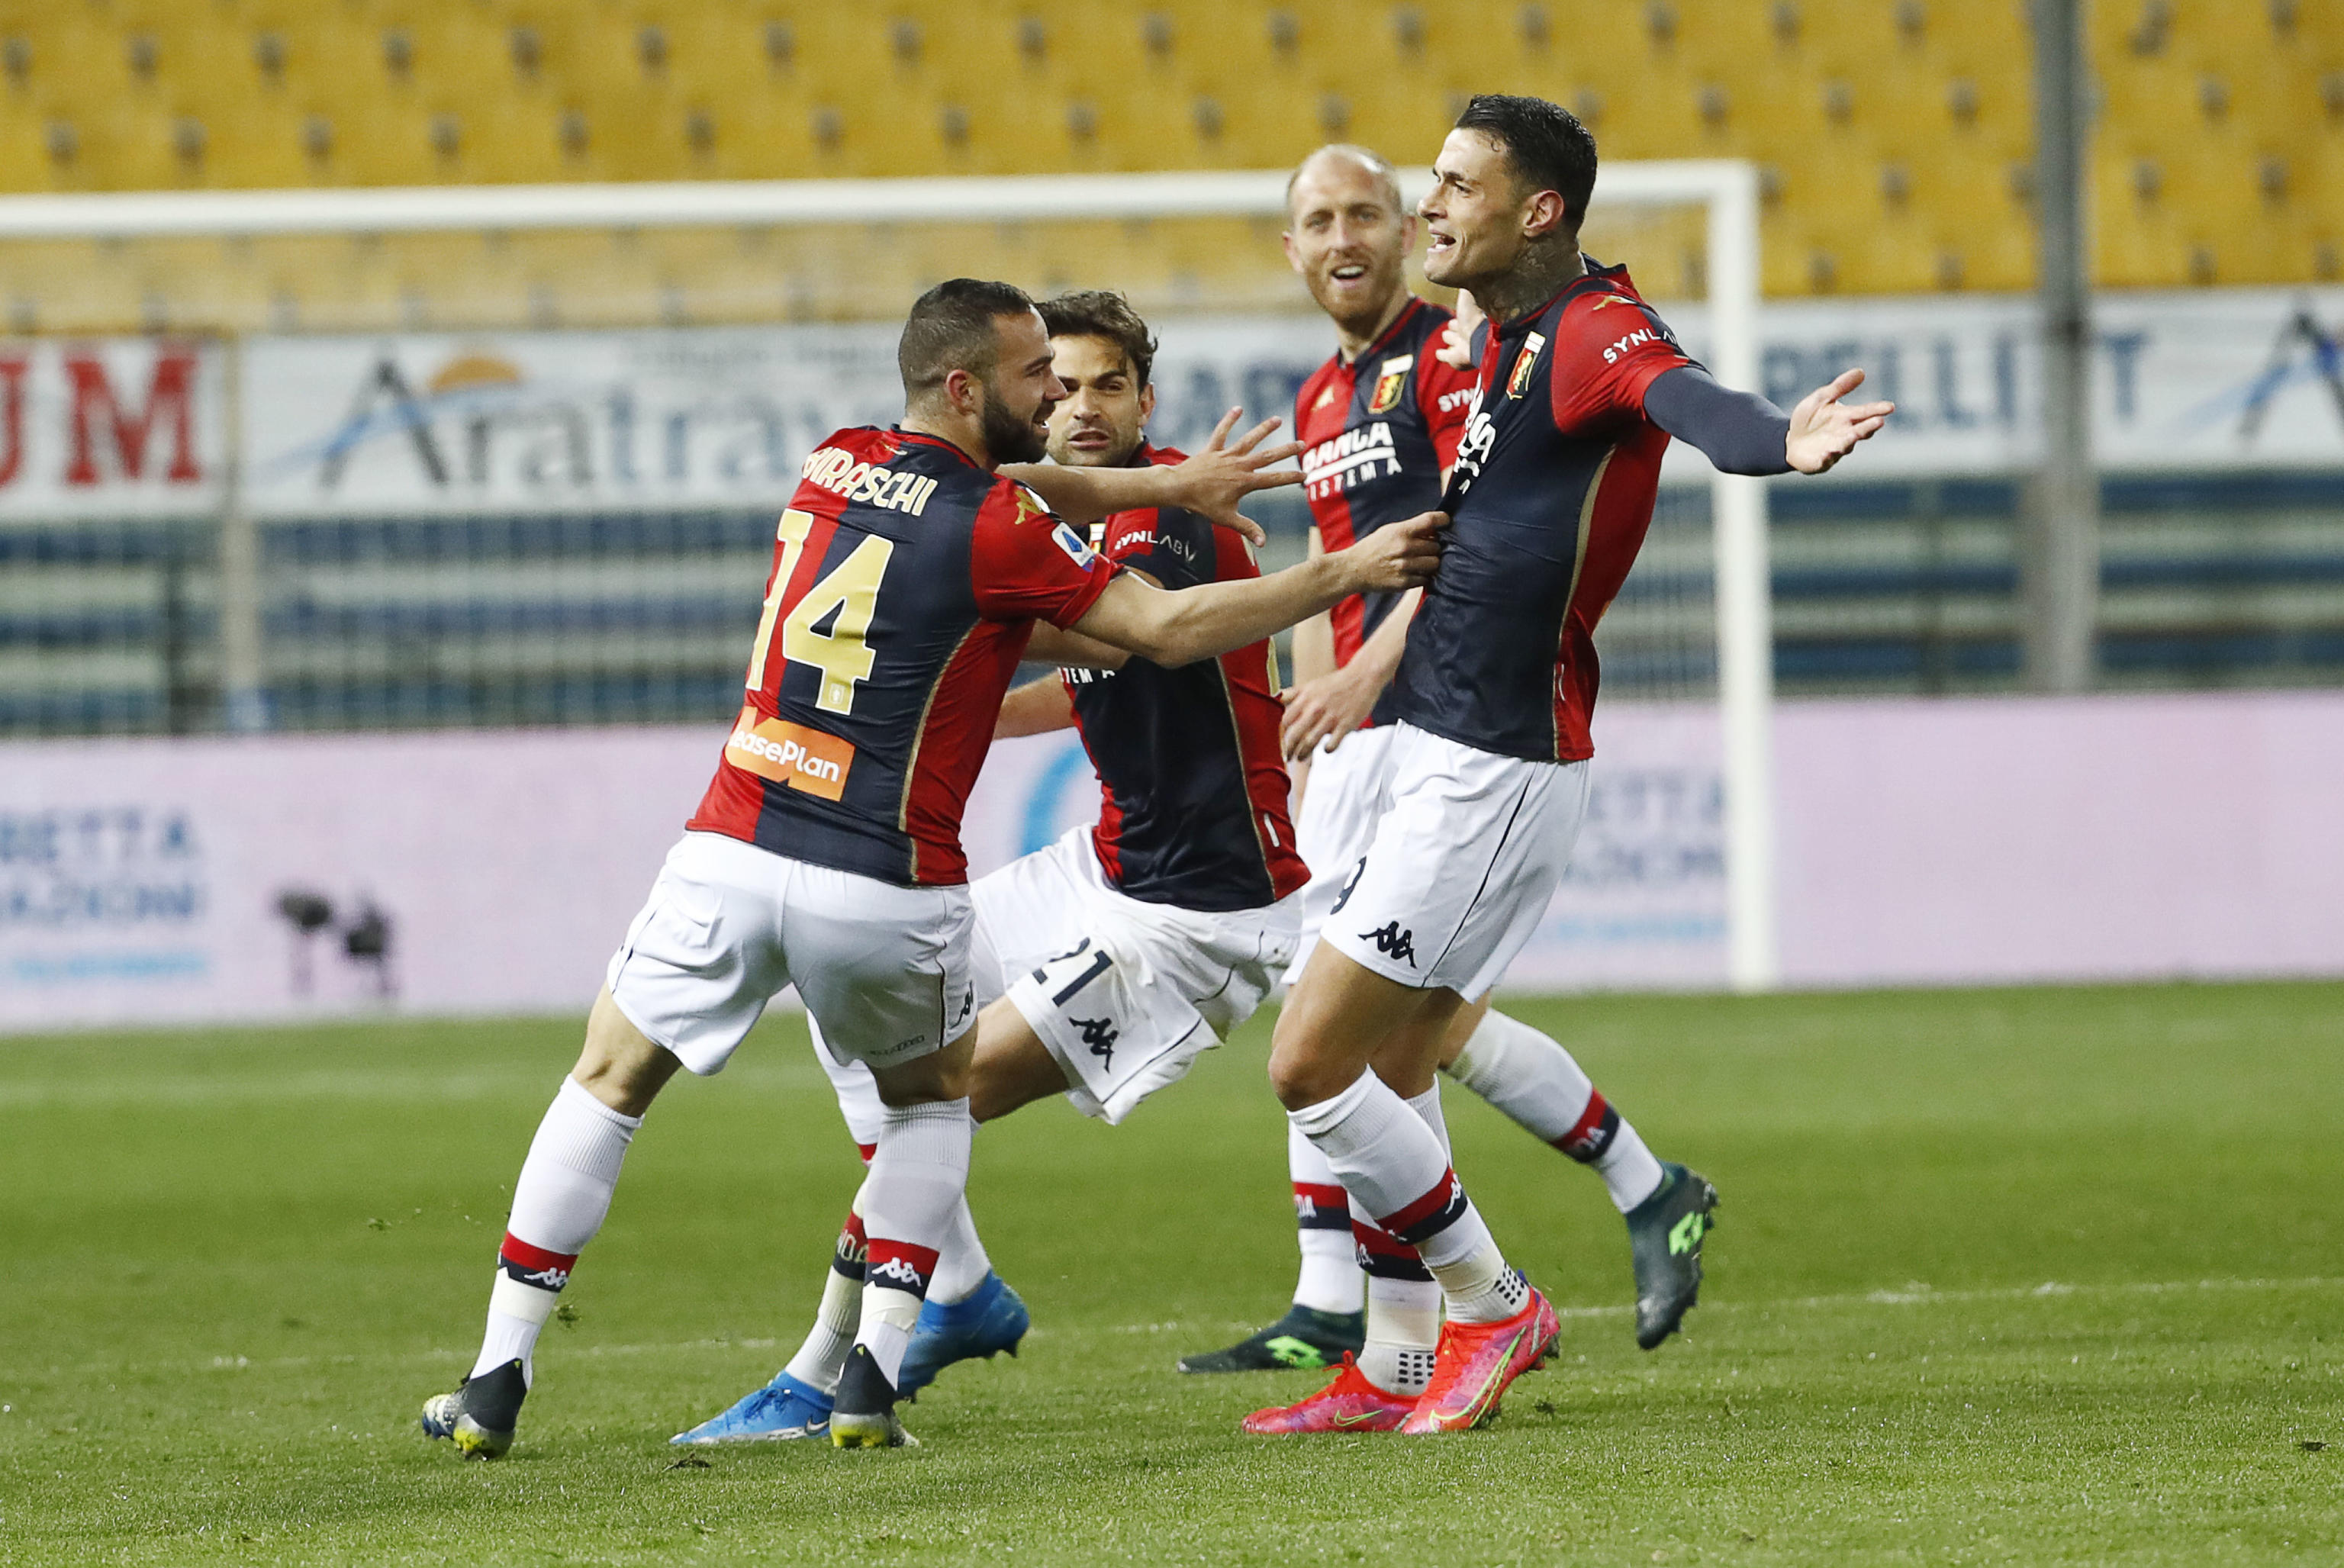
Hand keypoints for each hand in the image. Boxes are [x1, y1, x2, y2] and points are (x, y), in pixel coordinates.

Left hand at [1166, 407, 1303, 544]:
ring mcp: (1227, 455)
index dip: (1291, 477)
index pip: (1274, 479)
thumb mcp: (1227, 518)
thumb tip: (1263, 543)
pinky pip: (1222, 432)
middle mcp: (1240, 466)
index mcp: (1245, 482)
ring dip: (1264, 429)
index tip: (1305, 474)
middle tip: (1302, 444)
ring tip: (1277, 419)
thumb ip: (1247, 528)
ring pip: (1249, 440)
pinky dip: (1229, 420)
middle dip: (1286, 450)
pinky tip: (1238, 408)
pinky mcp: (1213, 449)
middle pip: (1268, 456)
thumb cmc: (1202, 505)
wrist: (1178, 488)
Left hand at [1278, 663, 1383, 761]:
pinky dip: (1327, 749)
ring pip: (1310, 742)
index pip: (1286, 721)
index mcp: (1305, 698)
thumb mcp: (1311, 684)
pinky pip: (1332, 744)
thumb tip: (1275, 698)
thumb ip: (1293, 693)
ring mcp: (1331, 718)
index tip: (1282, 741)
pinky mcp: (1345, 725)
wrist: (1362, 677)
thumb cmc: (1335, 683)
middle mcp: (1316, 708)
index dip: (1281, 733)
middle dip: (1289, 750)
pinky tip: (1326, 749)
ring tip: (1301, 759)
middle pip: (1294, 735)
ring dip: (1303, 754)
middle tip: (1288, 757)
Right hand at [1336, 510, 1445, 591]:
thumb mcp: (1389, 531)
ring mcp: (1405, 566)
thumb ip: (1411, 529)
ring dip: (1431, 562)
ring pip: (1435, 563)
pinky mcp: (1404, 582)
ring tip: (1421, 562)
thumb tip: (1434, 530)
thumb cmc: (1372, 548)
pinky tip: (1414, 573)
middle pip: (1437, 546)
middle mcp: (1405, 548)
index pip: (1430, 520)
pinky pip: (1426, 579)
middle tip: (1425, 549)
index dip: (1443, 519)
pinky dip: (1424, 576)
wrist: (1354, 569)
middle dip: (1433, 547)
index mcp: (1401, 531)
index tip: (1446, 522)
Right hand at [1435, 291, 1483, 368]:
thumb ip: (1466, 284)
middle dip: (1455, 326)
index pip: (1464, 314)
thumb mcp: (1468, 293)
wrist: (1481, 337)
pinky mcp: (1455, 359)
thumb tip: (1465, 267)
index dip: (1461, 313)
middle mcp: (1468, 331)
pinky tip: (1441, 354)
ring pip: (1453, 340)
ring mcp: (1462, 346)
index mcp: (1472, 316)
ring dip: (1450, 338)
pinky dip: (1444, 355)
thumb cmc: (1477, 315)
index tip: (1459, 312)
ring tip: (1447, 336)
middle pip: (1459, 328)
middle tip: (1453, 324)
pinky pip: (1447, 357)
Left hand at [1786, 369, 1894, 473]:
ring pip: (1845, 446)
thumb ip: (1840, 386)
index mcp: (1847, 418)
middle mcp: (1845, 434)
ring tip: (1853, 435)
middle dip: (1869, 427)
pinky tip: (1827, 453)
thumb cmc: (1809, 419)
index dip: (1877, 410)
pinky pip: (1826, 460)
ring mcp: (1834, 449)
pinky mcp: (1821, 462)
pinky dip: (1827, 458)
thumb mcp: (1822, 398)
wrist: (1789, 440)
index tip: (1890, 406)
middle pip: (1860, 431)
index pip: (1865, 413)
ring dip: (1849, 441)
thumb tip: (1861, 371)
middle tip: (1879, 421)